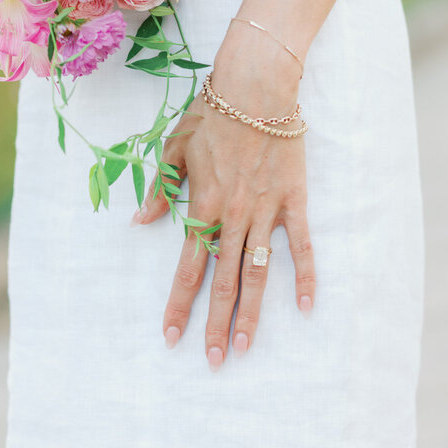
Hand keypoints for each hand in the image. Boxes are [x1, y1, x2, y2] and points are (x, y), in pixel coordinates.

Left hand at [131, 21, 314, 369]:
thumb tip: (140, 220)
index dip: (179, 304)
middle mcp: (233, 215)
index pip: (188, 267)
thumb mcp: (175, 148)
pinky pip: (301, 245)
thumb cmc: (212, 113)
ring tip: (246, 346)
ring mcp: (266, 211)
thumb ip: (161, 188)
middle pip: (223, 280)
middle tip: (212, 360)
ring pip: (258, 272)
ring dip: (252, 312)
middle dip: (215, 323)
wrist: (256, 87)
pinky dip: (305, 276)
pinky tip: (306, 306)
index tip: (172, 336)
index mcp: (203, 205)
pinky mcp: (294, 200)